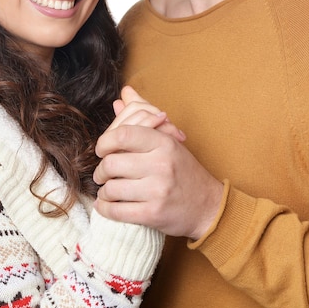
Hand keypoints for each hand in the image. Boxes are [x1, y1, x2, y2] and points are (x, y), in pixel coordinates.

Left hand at [94, 87, 223, 240]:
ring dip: (103, 191)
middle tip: (101, 174)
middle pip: (112, 163)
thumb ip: (143, 115)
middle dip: (100, 170)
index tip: (102, 149)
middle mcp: (161, 164)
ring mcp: (158, 190)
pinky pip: (118, 211)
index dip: (104, 142)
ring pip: (112, 188)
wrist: (208, 206)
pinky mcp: (154, 214)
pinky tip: (106, 205)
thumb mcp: (167, 138)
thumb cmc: (182, 169)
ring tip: (106, 190)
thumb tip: (124, 93)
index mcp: (163, 142)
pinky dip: (106, 209)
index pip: (123, 134)